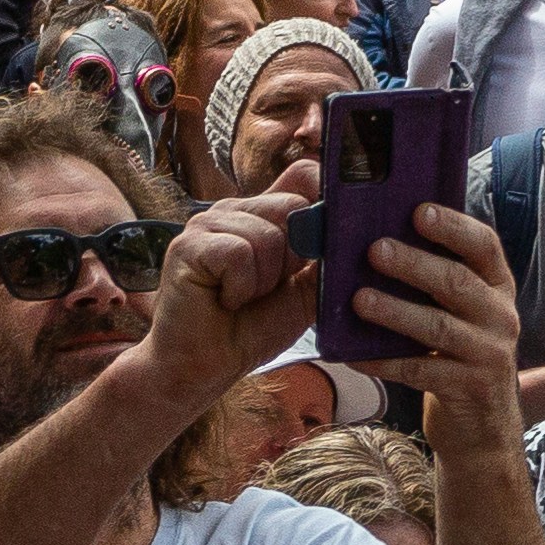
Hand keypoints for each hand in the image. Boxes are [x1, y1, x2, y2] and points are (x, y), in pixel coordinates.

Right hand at [144, 164, 322, 405]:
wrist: (203, 368)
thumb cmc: (249, 329)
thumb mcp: (304, 293)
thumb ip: (326, 260)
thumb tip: (355, 231)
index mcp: (264, 215)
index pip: (305, 176)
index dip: (326, 197)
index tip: (326, 238)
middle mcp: (235, 210)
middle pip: (294, 206)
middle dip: (293, 259)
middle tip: (265, 289)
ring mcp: (208, 223)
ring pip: (269, 236)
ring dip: (264, 281)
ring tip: (241, 298)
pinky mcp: (189, 244)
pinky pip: (240, 254)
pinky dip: (241, 287)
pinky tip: (224, 300)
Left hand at [344, 199, 523, 435]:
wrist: (483, 425)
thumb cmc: (460, 354)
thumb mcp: (465, 311)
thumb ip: (440, 279)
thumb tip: (382, 236)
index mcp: (497, 287)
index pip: (484, 246)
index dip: (453, 226)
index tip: (419, 210)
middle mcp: (500, 316)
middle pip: (457, 282)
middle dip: (415, 263)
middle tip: (375, 249)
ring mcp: (488, 354)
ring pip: (438, 327)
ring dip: (396, 311)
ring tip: (359, 299)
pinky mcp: (468, 388)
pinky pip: (420, 372)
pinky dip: (384, 362)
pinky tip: (353, 355)